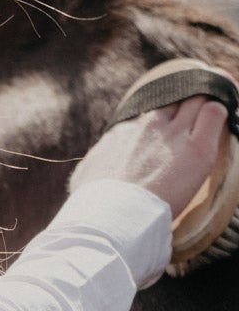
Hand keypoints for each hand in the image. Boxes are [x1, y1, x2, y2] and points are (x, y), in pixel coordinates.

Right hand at [70, 89, 235, 215]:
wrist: (108, 218)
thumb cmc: (93, 206)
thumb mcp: (85, 177)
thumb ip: (95, 165)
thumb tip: (91, 171)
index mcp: (124, 132)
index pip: (153, 109)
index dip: (167, 111)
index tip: (173, 117)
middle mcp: (149, 125)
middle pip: (177, 94)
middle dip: (191, 93)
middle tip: (204, 99)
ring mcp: (173, 134)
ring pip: (198, 97)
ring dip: (211, 95)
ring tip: (223, 97)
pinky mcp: (196, 148)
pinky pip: (216, 113)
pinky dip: (224, 109)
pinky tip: (228, 113)